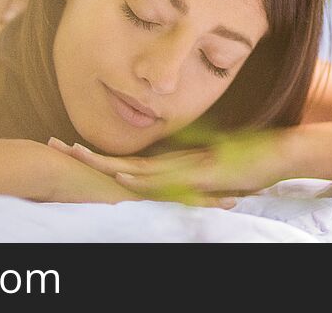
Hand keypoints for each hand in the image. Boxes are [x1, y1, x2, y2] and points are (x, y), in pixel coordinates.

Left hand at [48, 131, 295, 204]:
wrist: (276, 152)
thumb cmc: (244, 166)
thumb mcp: (208, 178)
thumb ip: (189, 181)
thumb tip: (174, 189)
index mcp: (171, 164)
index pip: (127, 161)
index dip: (99, 157)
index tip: (70, 149)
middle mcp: (171, 162)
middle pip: (122, 160)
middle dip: (88, 154)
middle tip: (55, 143)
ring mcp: (183, 167)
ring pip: (136, 167)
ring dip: (105, 163)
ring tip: (75, 155)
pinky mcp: (196, 175)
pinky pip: (164, 178)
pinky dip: (141, 177)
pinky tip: (122, 176)